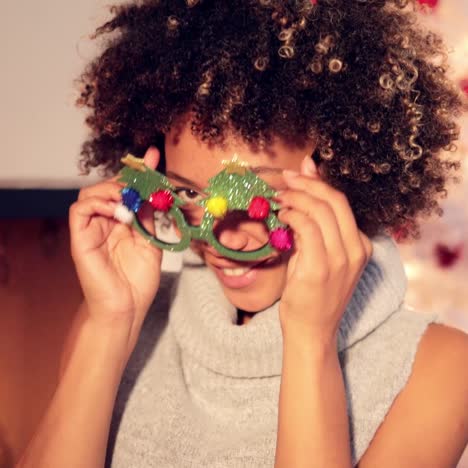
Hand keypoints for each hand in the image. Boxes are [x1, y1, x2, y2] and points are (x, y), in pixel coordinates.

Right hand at [69, 147, 162, 333]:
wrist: (126, 308)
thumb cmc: (138, 280)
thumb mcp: (152, 242)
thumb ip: (152, 218)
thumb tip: (156, 193)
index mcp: (122, 223)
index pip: (127, 191)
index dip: (139, 172)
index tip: (155, 156)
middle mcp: (105, 223)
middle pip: (108, 187)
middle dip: (128, 179)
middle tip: (146, 180)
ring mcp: (91, 230)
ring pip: (90, 193)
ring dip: (111, 190)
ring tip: (130, 200)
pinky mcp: (80, 239)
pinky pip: (80, 209)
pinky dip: (98, 203)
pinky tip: (118, 211)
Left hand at [277, 157, 372, 346]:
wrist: (311, 332)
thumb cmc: (311, 294)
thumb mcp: (316, 255)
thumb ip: (312, 224)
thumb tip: (302, 192)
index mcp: (360, 246)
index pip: (341, 203)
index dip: (318, 183)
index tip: (298, 174)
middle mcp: (356, 250)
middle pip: (335, 200)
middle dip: (308, 183)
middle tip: (286, 179)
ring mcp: (341, 260)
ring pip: (322, 210)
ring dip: (297, 197)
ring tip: (280, 197)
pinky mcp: (321, 268)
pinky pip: (308, 227)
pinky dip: (293, 214)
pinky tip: (282, 216)